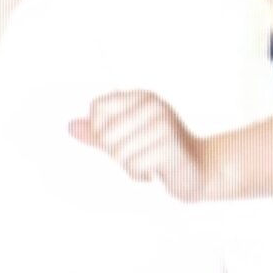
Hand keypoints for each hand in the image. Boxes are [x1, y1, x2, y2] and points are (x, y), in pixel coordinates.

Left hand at [71, 89, 209, 200]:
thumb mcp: (127, 138)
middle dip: (116, 153)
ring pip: (118, 153)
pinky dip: (141, 175)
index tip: (120, 139)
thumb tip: (71, 127)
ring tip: (150, 162)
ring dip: (130, 166)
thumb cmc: (160, 153)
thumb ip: (99, 133)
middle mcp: (152, 105)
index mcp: (140, 97)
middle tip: (139, 154)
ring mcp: (162, 124)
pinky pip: (134, 165)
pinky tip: (157, 170)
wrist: (200, 169)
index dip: (100, 130)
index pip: (97, 108)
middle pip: (104, 134)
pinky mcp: (169, 145)